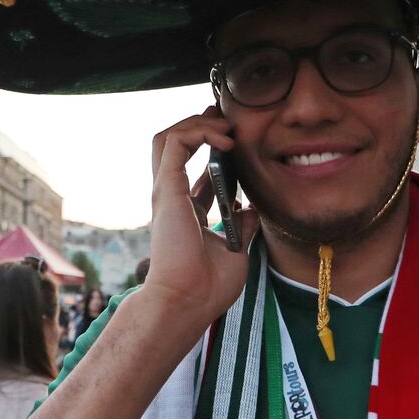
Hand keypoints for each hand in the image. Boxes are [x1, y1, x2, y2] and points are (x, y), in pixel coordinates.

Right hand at [144, 108, 260, 327]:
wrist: (189, 300)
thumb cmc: (207, 286)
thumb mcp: (235, 250)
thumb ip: (242, 226)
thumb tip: (252, 209)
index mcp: (185, 212)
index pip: (192, 169)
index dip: (211, 149)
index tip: (235, 141)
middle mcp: (172, 197)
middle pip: (175, 146)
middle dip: (199, 125)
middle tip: (226, 118)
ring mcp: (166, 191)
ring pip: (168, 137)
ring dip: (196, 123)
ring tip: (223, 123)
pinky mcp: (166, 187)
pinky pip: (175, 142)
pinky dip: (198, 131)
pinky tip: (223, 138)